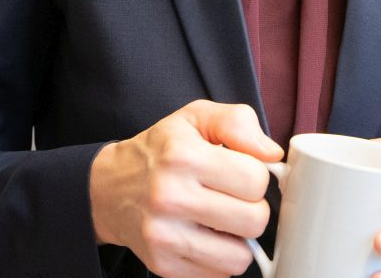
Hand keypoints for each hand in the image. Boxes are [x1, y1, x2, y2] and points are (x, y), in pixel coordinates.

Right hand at [89, 100, 283, 277]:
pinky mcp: (162, 264)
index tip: (239, 174)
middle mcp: (169, 196)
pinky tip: (202, 237)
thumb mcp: (194, 118)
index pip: (255, 179)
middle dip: (252, 210)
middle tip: (232, 199)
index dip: (256, 177)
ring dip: (237, 240)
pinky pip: (219, 274)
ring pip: (240, 256)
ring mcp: (164, 235)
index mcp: (182, 155)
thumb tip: (272, 154)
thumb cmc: (160, 152)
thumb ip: (237, 122)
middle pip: (254, 221)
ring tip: (218, 221)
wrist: (108, 189)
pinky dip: (218, 259)